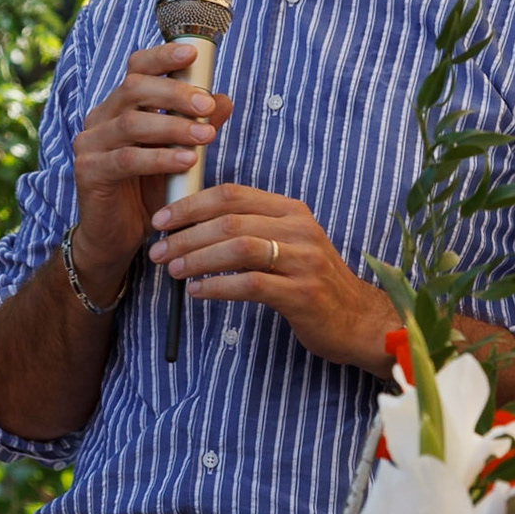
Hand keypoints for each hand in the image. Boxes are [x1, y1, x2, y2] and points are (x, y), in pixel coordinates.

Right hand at [67, 42, 236, 301]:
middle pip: (134, 88)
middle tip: (207, 104)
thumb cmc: (148, 191)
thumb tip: (224, 98)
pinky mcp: (89, 172)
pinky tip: (186, 161)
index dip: (162, 56)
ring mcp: (90, 144)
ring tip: (207, 136)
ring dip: (173, 126)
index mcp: (120, 106)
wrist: (116, 237)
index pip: (136, 67)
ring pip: (131, 122)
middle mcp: (100, 119)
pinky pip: (126, 159)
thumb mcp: (178, 155)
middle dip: (175, 92)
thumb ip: (197, 126)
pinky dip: (159, 158)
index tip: (192, 52)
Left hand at [147, 183, 397, 375]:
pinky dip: (216, 286)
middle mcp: (300, 230)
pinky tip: (196, 291)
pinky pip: (249, 284)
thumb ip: (252, 228)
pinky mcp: (302, 293)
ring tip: (171, 270)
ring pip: (238, 248)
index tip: (161, 219)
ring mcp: (303, 261)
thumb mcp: (288, 243)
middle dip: (185, 234)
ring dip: (196, 258)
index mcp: (292, 210)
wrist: (357, 319)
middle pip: (230, 220)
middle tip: (157, 249)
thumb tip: (194, 223)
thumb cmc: (312, 281)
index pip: (233, 194)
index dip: (191, 205)